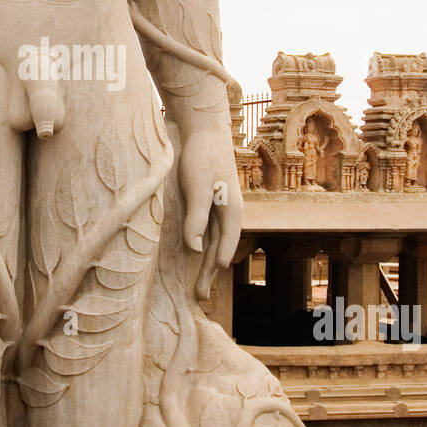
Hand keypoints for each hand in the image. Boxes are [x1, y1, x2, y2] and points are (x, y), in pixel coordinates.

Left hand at [176, 127, 242, 291]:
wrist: (203, 128)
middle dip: (209, 273)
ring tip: (199, 285)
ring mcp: (218, 208)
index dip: (214, 268)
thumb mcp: (198, 186)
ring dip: (205, 264)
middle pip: (218, 249)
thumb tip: (194, 249)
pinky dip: (201, 247)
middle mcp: (228, 213)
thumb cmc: (201, 156)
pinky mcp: (208, 201)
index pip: (223, 246)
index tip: (204, 289)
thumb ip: (197, 217)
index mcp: (231, 211)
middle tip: (199, 298)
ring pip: (212, 243)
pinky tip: (195, 255)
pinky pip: (206, 231)